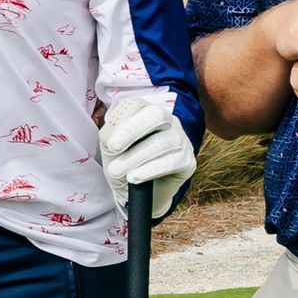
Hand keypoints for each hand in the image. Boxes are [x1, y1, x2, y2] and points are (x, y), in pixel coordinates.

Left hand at [99, 96, 194, 221]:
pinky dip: (149, 170)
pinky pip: (172, 161)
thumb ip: (110, 136)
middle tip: (113, 148)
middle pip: (156, 114)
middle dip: (131, 130)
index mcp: (146, 112)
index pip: (136, 104)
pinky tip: (134, 178)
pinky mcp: (188, 161)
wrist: (139, 194)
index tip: (108, 141)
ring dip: (134, 157)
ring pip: (162, 141)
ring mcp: (181, 139)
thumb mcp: (110, 148)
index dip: (120, 119)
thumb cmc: (124, 164)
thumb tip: (112, 137)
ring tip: (116, 171)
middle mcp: (167, 121)